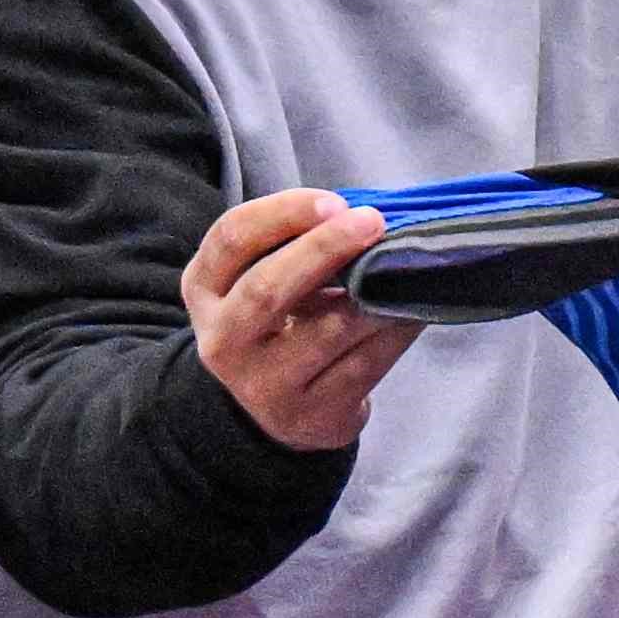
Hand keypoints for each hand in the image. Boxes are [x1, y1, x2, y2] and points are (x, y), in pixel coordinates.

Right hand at [184, 187, 416, 450]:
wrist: (276, 409)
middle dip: (324, 248)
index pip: (231, 238)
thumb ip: (294, 244)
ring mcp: (263, 386)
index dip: (283, 213)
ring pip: (327, 331)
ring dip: (374, 292)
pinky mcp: (311, 415)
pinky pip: (365, 365)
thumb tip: (362, 215)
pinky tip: (413, 307)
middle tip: (373, 222)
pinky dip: (396, 330)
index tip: (335, 202)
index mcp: (205, 289)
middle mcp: (223, 340)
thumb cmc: (276, 320)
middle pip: (267, 288)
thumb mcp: (259, 277)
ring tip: (407, 263)